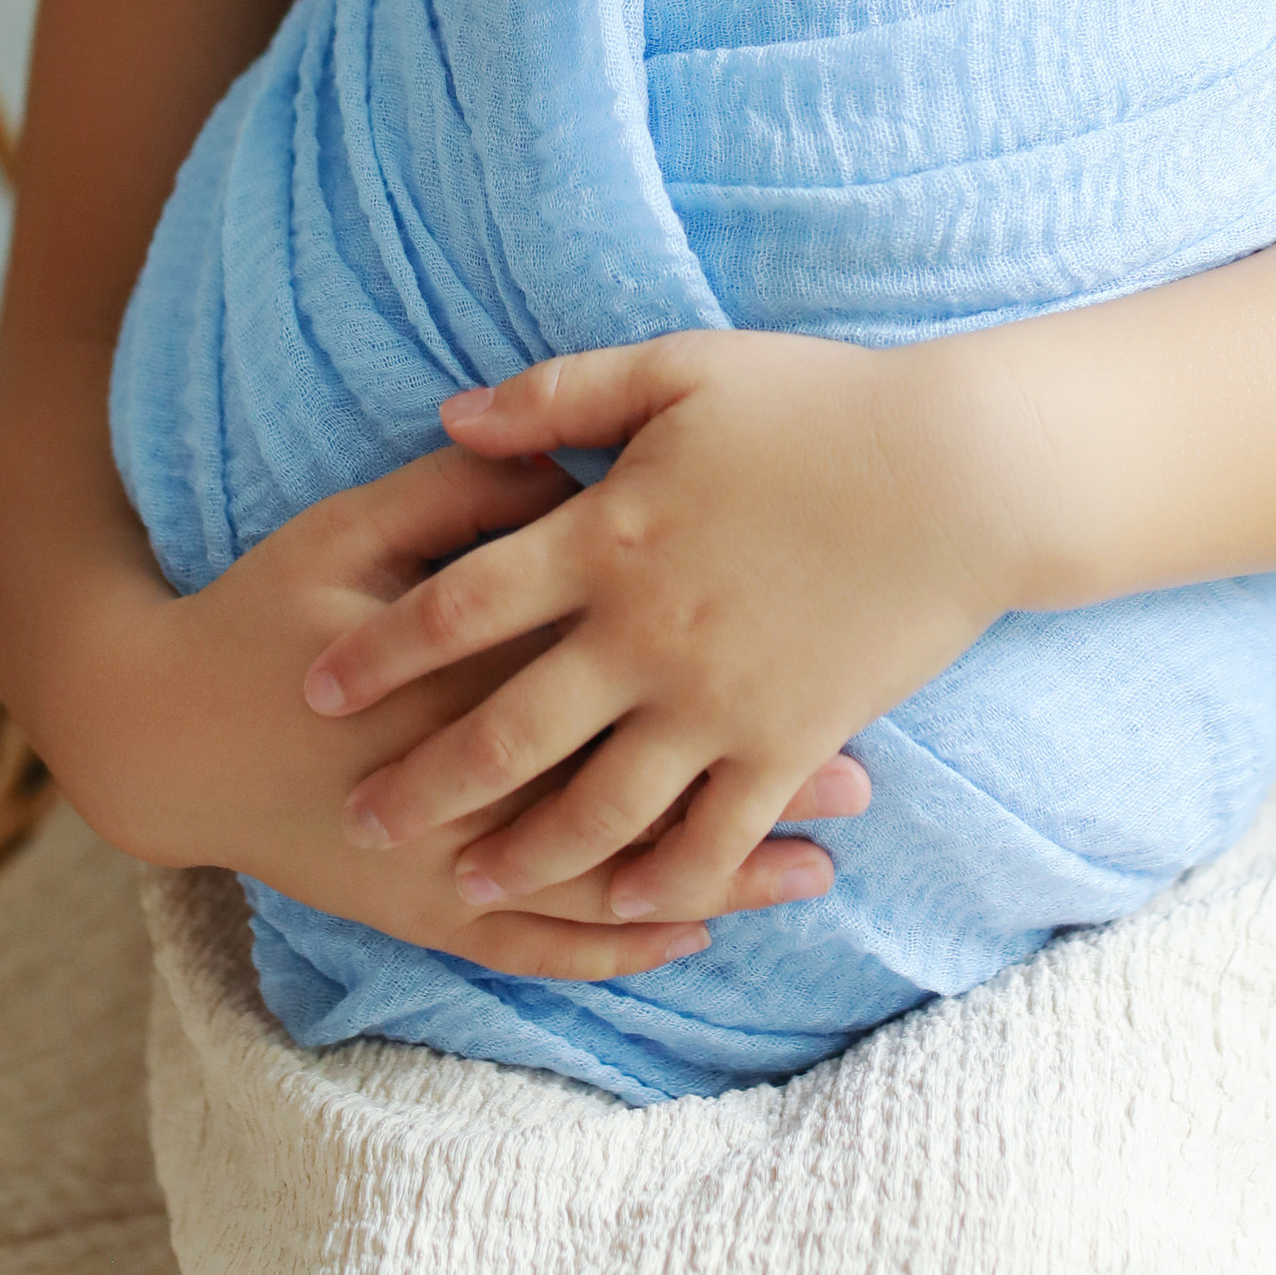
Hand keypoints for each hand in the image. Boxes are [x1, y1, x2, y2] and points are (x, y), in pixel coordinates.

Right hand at [31, 441, 863, 979]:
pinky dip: (618, 941)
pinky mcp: (421, 910)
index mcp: (458, 662)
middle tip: (863, 778)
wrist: (162, 736)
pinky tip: (694, 930)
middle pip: (634, 778)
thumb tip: (571, 458)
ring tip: (816, 870)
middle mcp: (464, 772)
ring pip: (603, 878)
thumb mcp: (352, 524)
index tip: (819, 647)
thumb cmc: (266, 610)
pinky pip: (538, 944)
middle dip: (747, 782)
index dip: (716, 660)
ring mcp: (444, 857)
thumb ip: (464, 489)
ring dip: (712, 875)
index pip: (612, 661)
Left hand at [301, 329, 1022, 921]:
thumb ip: (558, 395)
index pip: (460, 607)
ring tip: (463, 880)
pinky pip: (711, 833)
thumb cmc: (817, 404)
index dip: (380, 651)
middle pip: (506, 728)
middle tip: (357, 817)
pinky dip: (662, 881)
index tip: (316, 688)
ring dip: (522, 851)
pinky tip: (623, 904)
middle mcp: (646, 634)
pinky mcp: (788, 742)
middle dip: (423, 782)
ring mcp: (717, 700)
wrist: (959, 472)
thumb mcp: (677, 370)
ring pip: (596, 805)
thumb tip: (451, 414)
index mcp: (606, 537)